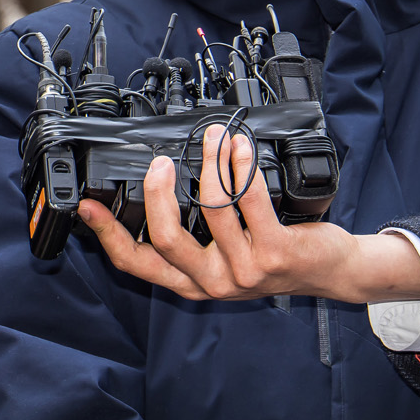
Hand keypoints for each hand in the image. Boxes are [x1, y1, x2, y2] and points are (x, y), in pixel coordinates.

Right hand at [76, 129, 419, 303]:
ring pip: (211, 210)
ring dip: (210, 164)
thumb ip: (191, 236)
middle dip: (156, 192)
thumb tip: (155, 192)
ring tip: (213, 137)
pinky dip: (240, 166)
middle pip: (166, 237)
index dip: (108, 234)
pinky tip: (238, 148)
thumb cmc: (274, 257)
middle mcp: (213, 282)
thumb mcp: (222, 256)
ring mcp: (244, 271)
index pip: (136, 262)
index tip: (89, 206)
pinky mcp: (275, 254)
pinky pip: (250, 200)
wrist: (331, 271)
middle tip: (159, 162)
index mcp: (190, 283)